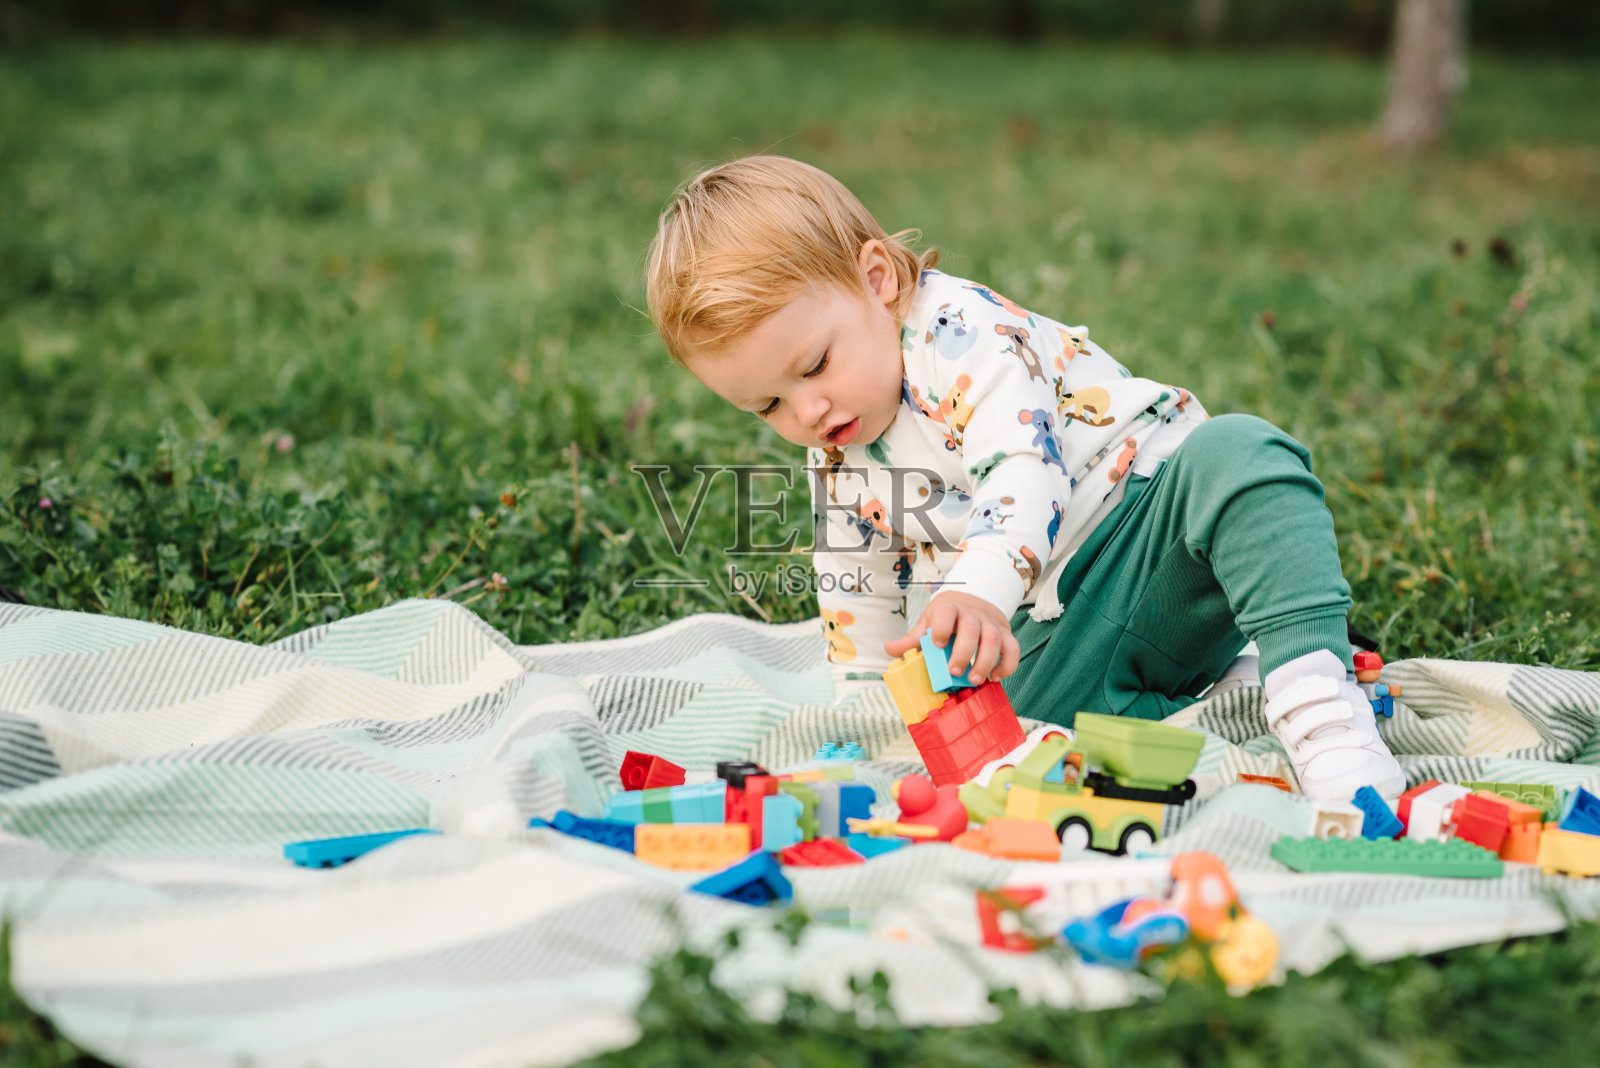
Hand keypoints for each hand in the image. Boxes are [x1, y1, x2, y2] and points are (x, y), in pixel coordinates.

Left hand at [883, 590, 1020, 685]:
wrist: (975, 599)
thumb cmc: (948, 617)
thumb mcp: (929, 621)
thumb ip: (913, 638)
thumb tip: (890, 649)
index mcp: (950, 609)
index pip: (947, 612)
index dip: (942, 627)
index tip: (937, 644)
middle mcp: (973, 614)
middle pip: (972, 629)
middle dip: (964, 652)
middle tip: (954, 672)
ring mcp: (991, 624)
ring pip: (994, 640)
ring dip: (986, 662)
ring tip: (975, 680)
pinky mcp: (1006, 634)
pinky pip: (1013, 648)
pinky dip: (1008, 665)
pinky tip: (996, 677)